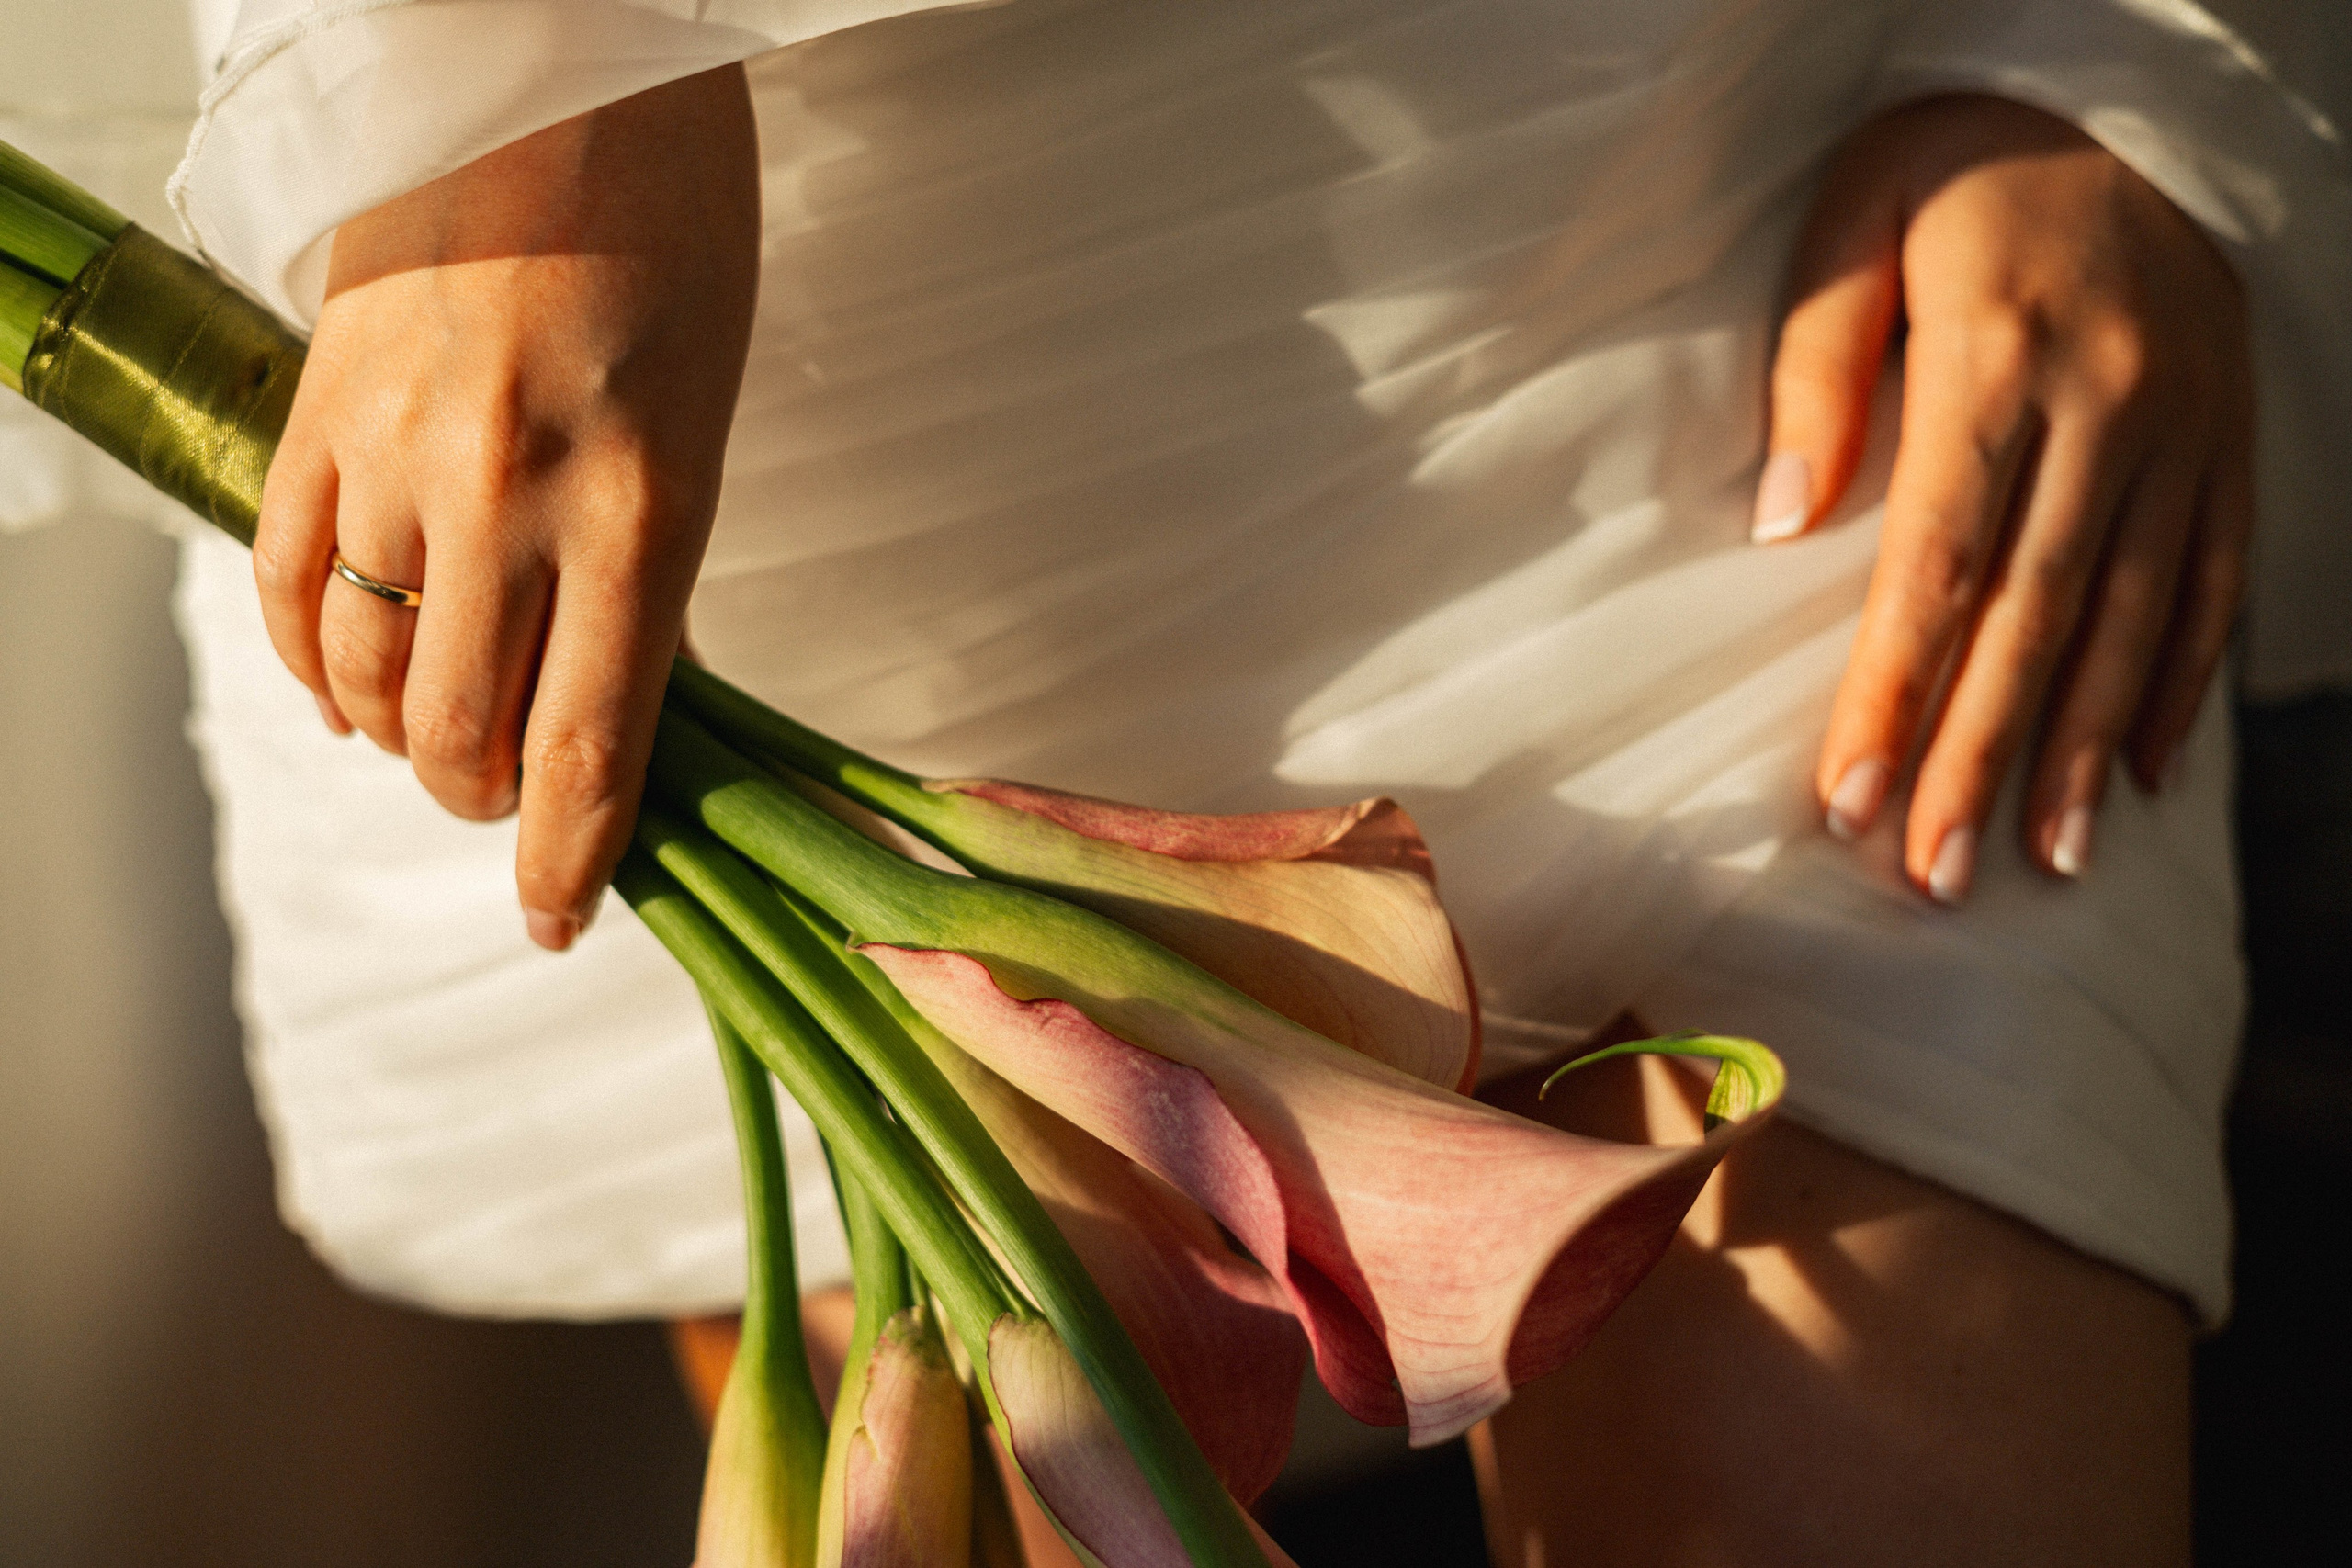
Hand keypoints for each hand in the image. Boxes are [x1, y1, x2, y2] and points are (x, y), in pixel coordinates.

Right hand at [252, 66, 760, 949]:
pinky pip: (287, 582)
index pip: (587, 748)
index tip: (554, 919)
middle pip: (462, 735)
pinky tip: (345, 684)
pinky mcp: (316, 406)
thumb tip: (595, 704)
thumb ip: (644, 571)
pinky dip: (313, 661)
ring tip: (434, 739)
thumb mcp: (702, 423)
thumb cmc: (674, 238)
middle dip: (480, 805)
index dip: (564, 863)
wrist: (557, 71)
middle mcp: (510, 498)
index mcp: (642, 505)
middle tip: (499, 806)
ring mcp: (397, 453)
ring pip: (366, 676)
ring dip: (401, 738)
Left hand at [1755, 94, 2251, 902]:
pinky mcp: (2231, 434)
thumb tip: (1781, 526)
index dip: (1894, 691)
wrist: (2119, 92)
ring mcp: (2186, 426)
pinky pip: (2218, 577)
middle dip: (1979, 758)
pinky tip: (2148, 776)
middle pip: (2036, 616)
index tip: (1850, 801)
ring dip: (2086, 749)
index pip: (1937, 562)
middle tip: (1935, 878)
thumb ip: (1812, 368)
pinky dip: (2185, 682)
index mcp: (1997, 357)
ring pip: (2136, 616)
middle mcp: (2108, 405)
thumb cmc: (1952, 161)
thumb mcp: (1852, 218)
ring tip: (2045, 861)